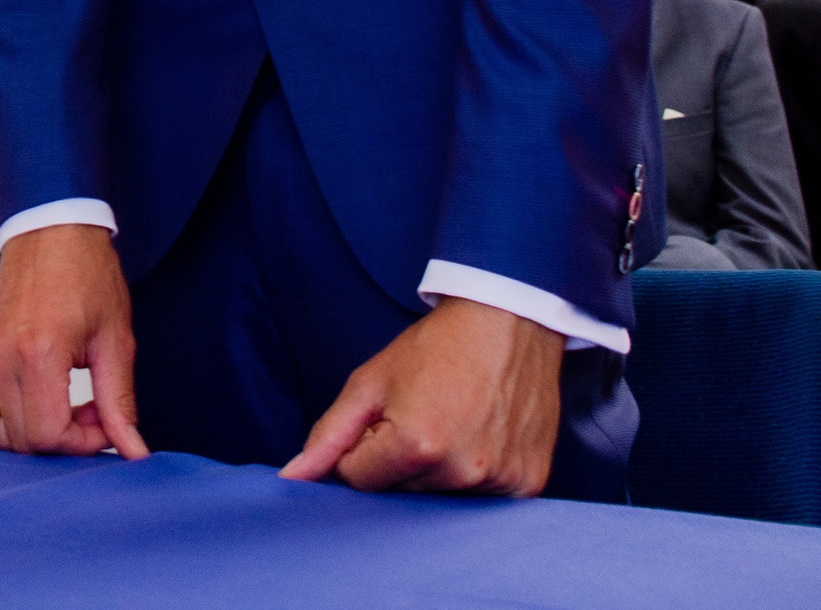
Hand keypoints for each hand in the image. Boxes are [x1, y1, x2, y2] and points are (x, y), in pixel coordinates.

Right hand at [0, 223, 149, 457]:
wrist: (51, 228)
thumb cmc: (85, 272)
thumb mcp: (115, 339)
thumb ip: (119, 402)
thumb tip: (133, 450)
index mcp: (38, 353)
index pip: (48, 435)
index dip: (81, 444)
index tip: (105, 423)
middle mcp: (3, 357)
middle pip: (22, 440)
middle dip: (63, 441)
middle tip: (95, 414)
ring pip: (3, 428)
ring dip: (40, 431)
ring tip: (73, 404)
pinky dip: (23, 414)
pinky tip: (52, 392)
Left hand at [282, 297, 560, 494]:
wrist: (507, 322)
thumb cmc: (435, 348)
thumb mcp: (369, 383)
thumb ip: (328, 435)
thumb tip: (291, 477)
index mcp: (416, 446)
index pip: (359, 481)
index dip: (362, 449)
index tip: (384, 418)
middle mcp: (462, 471)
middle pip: (400, 493)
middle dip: (397, 462)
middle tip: (420, 415)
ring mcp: (500, 481)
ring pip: (439, 499)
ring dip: (434, 472)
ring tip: (451, 423)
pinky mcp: (529, 483)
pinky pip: (482, 499)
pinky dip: (473, 475)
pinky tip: (479, 436)